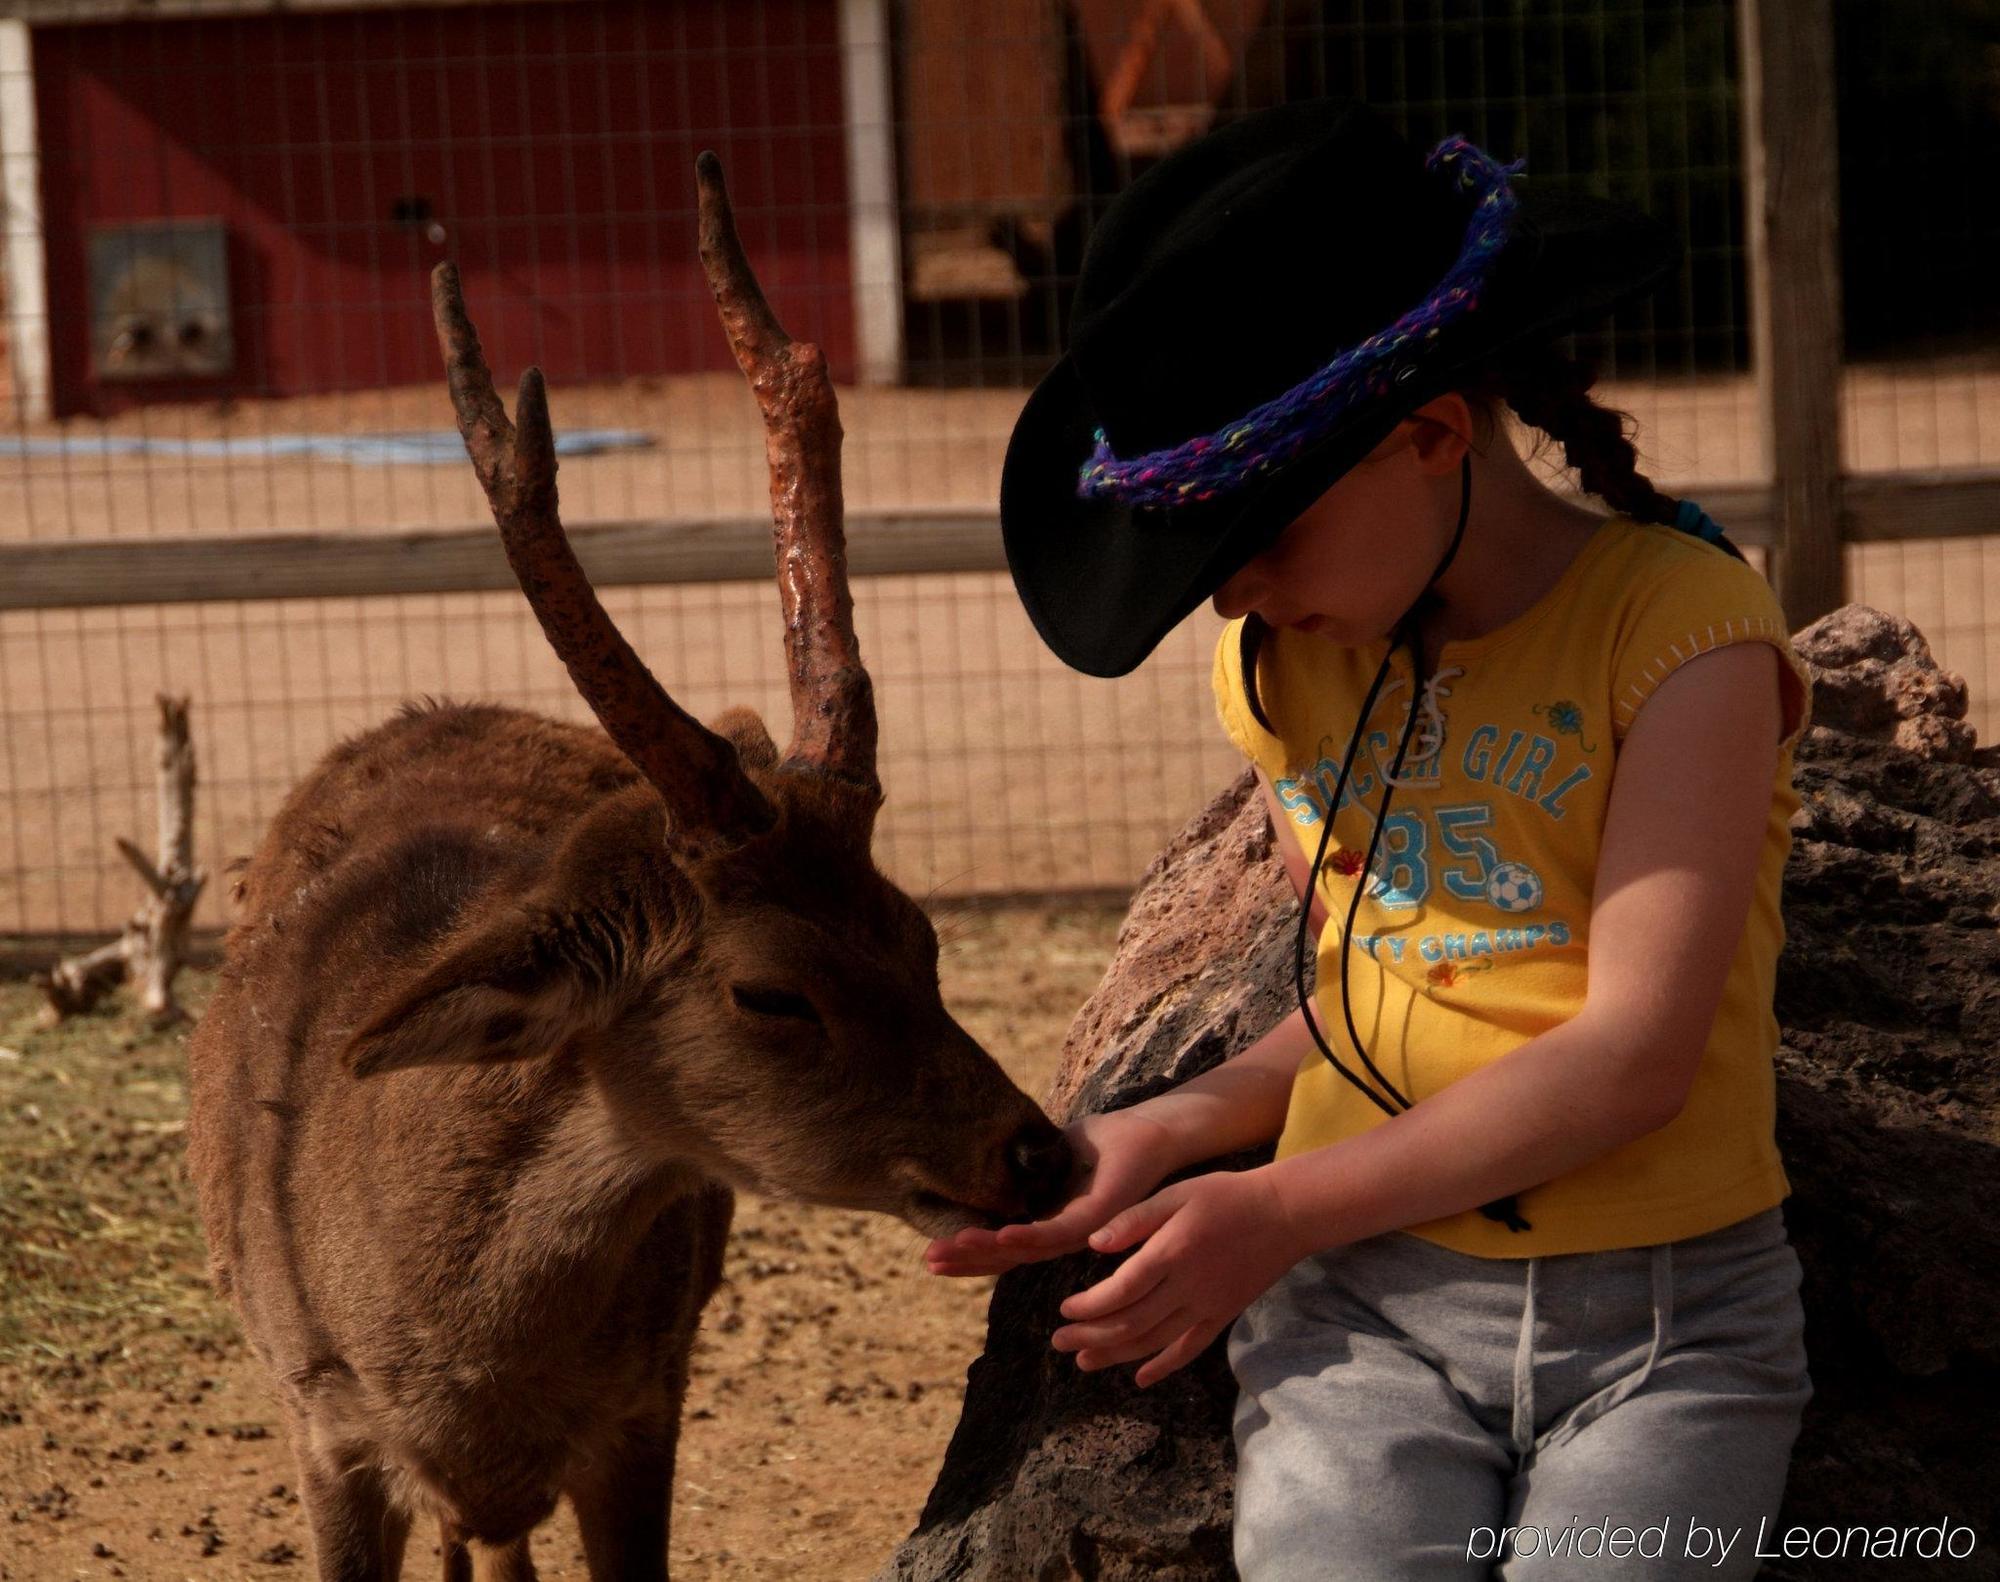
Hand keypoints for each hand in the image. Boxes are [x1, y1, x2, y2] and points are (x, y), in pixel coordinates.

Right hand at [923, 1107, 1182, 1277]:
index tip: (930, 1253)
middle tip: (928, 1262)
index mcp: (1048, 1220)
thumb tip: (988, 1158)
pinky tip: (1000, 1233)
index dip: (968, 1251)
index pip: (1002, 1243)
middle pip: (1006, 1255)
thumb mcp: (1052, 1150)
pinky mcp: (1097, 1220)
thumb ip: (1024, 1164)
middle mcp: (1062, 1234)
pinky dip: (1027, 1236)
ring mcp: (1080, 1231)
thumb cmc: (1108, 1140)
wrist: (1154, 1132)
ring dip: (986, 1249)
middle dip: (965, 1259)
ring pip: (1025, 1249)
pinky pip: (1056, 1233)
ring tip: (949, 1249)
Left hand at [1051, 1166, 1309, 1388]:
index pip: (1121, 1290)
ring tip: (1084, 1362)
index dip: (1089, 1306)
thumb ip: (1134, 1220)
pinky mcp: (1222, 1316)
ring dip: (1116, 1355)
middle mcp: (1187, 1287)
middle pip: (1131, 1322)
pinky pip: (1189, 1349)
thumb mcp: (1176, 1194)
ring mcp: (1207, 1307)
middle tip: (1059, 1343)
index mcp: (1171, 1252)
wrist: (1284, 1214)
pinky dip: (1163, 1367)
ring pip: (1154, 1342)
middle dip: (1091, 1337)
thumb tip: (1093, 1244)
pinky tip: (1140, 1378)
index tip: (1063, 1311)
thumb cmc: (1225, 1197)